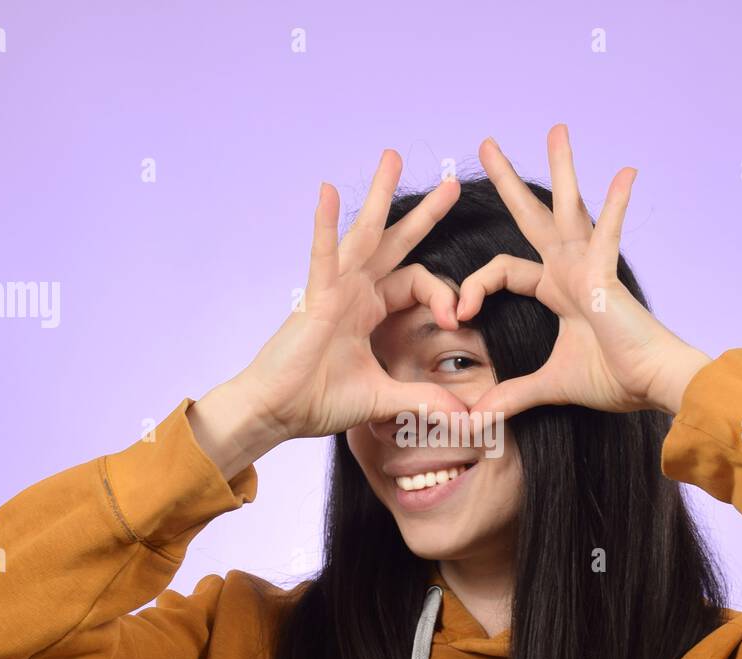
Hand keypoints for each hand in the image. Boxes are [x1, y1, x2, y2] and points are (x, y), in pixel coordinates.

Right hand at [190, 150, 467, 475]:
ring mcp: (333, 289)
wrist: (277, 412)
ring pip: (363, 234)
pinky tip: (327, 191)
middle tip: (452, 184)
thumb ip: (424, 401)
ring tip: (392, 157)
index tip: (457, 319)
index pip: (418, 284)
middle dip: (425, 214)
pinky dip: (325, 225)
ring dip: (380, 196)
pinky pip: (322, 255)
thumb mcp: (385, 399)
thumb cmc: (318, 401)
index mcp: (369, 309)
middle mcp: (354, 291)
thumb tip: (465, 418)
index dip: (444, 296)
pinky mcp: (314, 298)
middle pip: (396, 242)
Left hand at [455, 125, 711, 417]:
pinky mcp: (607, 275)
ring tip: (555, 128)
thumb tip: (480, 417)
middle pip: (532, 217)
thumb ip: (515, 395)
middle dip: (507, 181)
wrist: (652, 385)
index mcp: (558, 290)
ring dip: (562, 168)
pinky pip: (609, 232)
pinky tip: (625, 172)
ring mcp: (591, 267)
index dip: (474, 288)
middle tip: (486, 143)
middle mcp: (572, 270)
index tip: (458, 313)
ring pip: (568, 208)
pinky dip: (616, 204)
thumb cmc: (615, 379)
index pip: (504, 271)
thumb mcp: (550, 384)